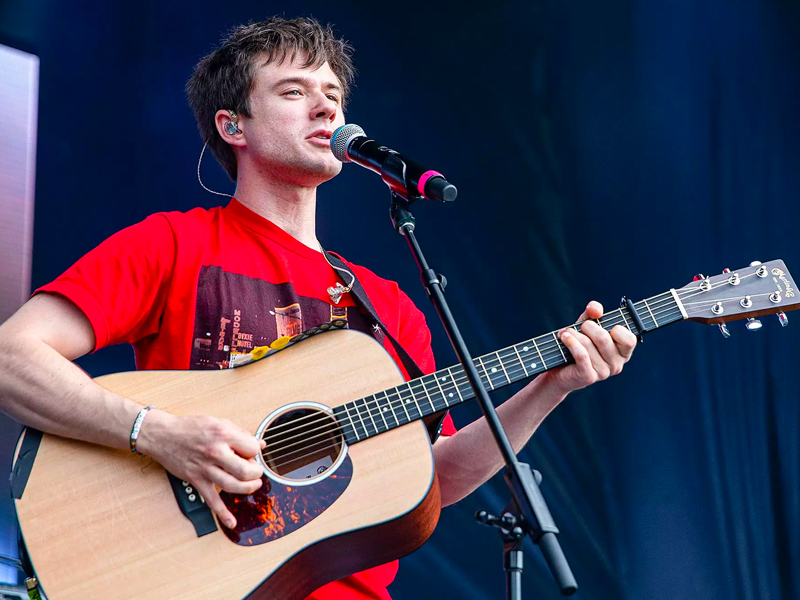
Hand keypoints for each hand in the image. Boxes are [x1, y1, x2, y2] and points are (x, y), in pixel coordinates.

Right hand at [137, 411, 264, 528]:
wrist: (163, 435)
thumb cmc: (190, 428)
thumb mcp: (218, 422)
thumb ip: (240, 433)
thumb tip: (259, 443)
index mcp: (223, 435)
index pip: (252, 449)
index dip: (255, 451)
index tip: (252, 453)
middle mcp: (215, 452)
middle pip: (245, 470)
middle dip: (256, 473)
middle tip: (256, 471)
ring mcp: (205, 469)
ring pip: (233, 486)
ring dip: (248, 488)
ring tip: (253, 485)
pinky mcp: (196, 480)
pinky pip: (211, 500)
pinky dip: (222, 513)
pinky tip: (231, 522)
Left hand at [541, 301, 636, 394]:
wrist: (561, 370)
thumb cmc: (579, 345)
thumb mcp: (588, 325)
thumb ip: (594, 313)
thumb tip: (595, 309)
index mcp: (622, 353)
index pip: (630, 340)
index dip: (617, 329)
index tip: (604, 326)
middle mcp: (616, 365)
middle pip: (604, 338)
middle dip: (588, 326)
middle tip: (580, 327)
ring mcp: (603, 373)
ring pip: (588, 345)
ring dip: (574, 334)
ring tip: (566, 333)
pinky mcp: (588, 376)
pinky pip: (581, 354)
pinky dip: (570, 342)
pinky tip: (564, 338)